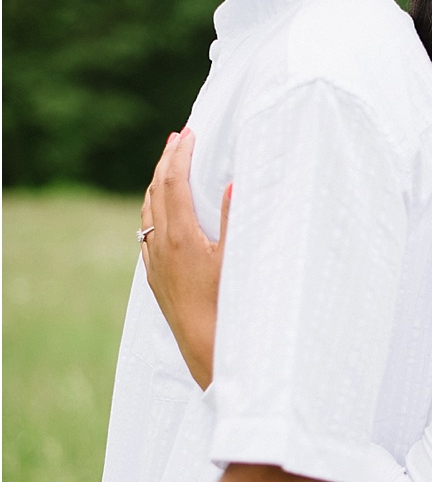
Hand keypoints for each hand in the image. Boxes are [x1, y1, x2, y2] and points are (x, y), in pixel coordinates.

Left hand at [140, 128, 229, 388]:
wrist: (205, 348)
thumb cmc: (226, 305)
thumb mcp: (234, 259)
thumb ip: (232, 219)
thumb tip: (232, 183)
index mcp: (180, 236)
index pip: (175, 183)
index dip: (181, 155)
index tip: (188, 133)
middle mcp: (160, 246)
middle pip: (157, 191)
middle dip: (166, 161)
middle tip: (177, 137)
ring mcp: (154, 262)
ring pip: (148, 212)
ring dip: (157, 184)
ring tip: (168, 166)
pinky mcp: (154, 277)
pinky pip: (147, 233)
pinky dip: (153, 210)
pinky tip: (161, 212)